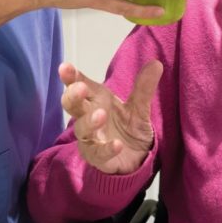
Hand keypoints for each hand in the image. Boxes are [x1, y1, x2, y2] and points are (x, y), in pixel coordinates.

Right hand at [59, 59, 161, 174]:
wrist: (137, 158)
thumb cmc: (128, 128)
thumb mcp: (138, 107)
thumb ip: (144, 88)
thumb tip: (156, 63)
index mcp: (96, 101)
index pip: (80, 85)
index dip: (71, 77)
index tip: (65, 67)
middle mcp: (88, 118)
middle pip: (73, 106)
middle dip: (73, 96)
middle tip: (80, 88)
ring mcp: (91, 139)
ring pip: (82, 129)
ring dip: (89, 121)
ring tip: (101, 114)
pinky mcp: (98, 159)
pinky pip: (98, 154)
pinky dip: (106, 149)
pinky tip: (117, 145)